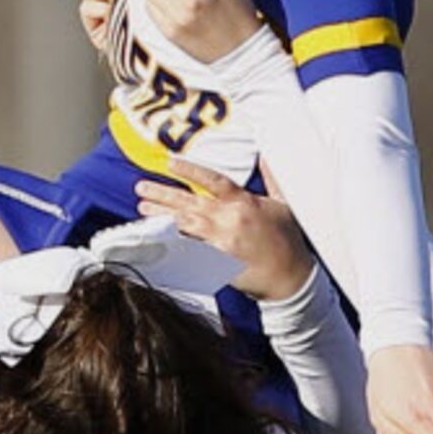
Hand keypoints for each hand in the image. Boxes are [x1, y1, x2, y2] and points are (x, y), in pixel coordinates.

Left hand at [135, 156, 314, 300]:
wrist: (291, 278)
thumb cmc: (288, 240)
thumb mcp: (284, 204)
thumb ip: (272, 178)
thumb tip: (265, 155)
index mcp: (245, 202)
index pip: (212, 180)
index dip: (190, 170)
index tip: (169, 162)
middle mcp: (230, 219)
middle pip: (190, 203)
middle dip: (163, 194)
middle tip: (141, 187)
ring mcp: (221, 242)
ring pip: (185, 224)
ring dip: (162, 216)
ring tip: (143, 208)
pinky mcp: (216, 262)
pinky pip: (188, 248)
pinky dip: (172, 240)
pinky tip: (157, 234)